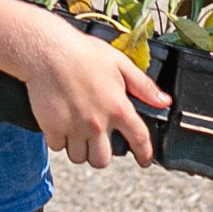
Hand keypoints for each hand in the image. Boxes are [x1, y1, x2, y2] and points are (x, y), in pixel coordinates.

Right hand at [8, 9, 169, 170]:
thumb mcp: (120, 63)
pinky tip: (60, 125)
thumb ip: (143, 86)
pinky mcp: (52, 127)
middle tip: (96, 142)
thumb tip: (164, 101)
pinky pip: (57, 147)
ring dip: (78, 148)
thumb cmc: (82, 53)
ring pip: (79, 157)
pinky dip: (59, 140)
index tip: (144, 160)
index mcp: (118, 108)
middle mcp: (97, 123)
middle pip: (102, 160)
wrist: (47, 50)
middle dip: (100, 155)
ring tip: (76, 132)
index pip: (139, 139)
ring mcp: (74, 127)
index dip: (144, 154)